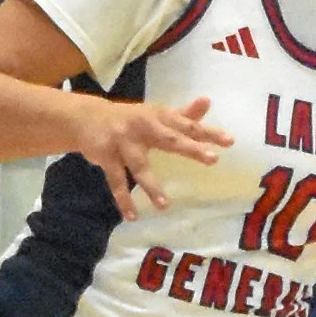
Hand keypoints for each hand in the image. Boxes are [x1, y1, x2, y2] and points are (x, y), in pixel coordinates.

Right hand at [76, 94, 230, 219]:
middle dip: (190, 148)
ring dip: (151, 186)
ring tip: (164, 206)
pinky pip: (116, 181)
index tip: (230, 141)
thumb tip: (208, 101)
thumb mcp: (156, 115)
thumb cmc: (131, 119)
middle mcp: (142, 126)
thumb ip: (183, 114)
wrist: (85, 116)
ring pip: (139, 166)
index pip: (187, 125)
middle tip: (212, 159)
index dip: (208, 133)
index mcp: (158, 116)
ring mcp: (123, 142)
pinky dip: (123, 199)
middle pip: (169, 139)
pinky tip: (132, 215)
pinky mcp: (105, 156)